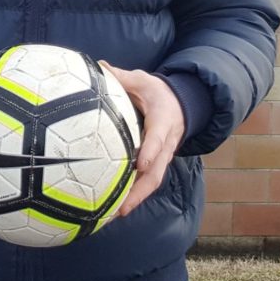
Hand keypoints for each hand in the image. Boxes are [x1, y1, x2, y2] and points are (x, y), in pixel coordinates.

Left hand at [101, 62, 184, 217]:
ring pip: (153, 181)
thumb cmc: (157, 91)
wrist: (181, 104)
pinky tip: (116, 206)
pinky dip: (135, 195)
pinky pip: (148, 181)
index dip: (151, 151)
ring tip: (116, 213)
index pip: (159, 137)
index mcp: (163, 119)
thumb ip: (121, 76)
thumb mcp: (142, 79)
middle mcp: (166, 143)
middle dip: (141, 190)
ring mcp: (163, 156)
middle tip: (123, 205)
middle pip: (157, 171)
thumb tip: (98, 67)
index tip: (141, 164)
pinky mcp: (157, 163)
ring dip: (137, 198)